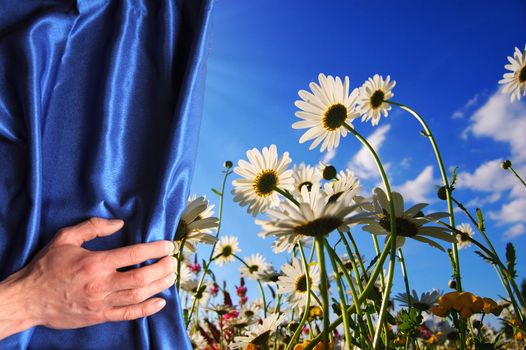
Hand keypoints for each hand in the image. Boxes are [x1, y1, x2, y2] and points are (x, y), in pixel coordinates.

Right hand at [0, 217, 175, 336]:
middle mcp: (101, 284)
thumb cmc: (47, 266)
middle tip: (172, 262)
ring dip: (159, 286)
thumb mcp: (65, 238)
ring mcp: (101, 303)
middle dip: (162, 268)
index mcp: (95, 263)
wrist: (28, 299)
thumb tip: (119, 223)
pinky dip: (146, 310)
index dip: (155, 249)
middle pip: (141, 277)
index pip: (133, 254)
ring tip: (170, 277)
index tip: (168, 246)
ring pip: (138, 296)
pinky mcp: (99, 317)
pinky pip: (128, 315)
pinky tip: (160, 302)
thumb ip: (92, 227)